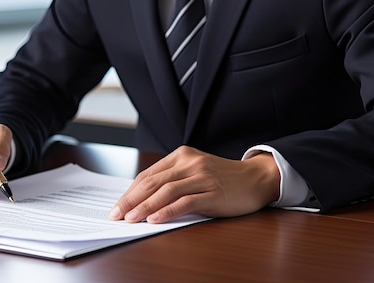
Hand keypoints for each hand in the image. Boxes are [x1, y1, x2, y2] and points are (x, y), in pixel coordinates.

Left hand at [109, 146, 279, 222]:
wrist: (256, 178)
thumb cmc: (221, 179)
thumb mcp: (194, 171)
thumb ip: (172, 179)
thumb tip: (141, 199)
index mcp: (181, 155)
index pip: (148, 175)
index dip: (130, 192)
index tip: (117, 206)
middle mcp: (190, 163)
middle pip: (153, 182)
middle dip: (131, 200)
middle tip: (116, 214)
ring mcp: (203, 176)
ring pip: (166, 191)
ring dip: (145, 206)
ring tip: (131, 219)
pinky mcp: (214, 192)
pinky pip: (185, 202)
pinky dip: (167, 211)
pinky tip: (155, 219)